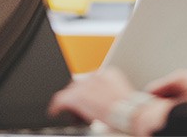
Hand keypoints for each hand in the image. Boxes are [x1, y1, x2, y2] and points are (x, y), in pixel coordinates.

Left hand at [49, 68, 172, 135]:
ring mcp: (86, 85)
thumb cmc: (131, 109)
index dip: (88, 91)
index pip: (92, 79)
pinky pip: (61, 99)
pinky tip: (55, 112)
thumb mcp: (123, 95)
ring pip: (70, 91)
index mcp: (110, 73)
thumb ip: (113, 92)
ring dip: (70, 101)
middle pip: (80, 83)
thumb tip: (109, 102)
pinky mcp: (77, 97)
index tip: (88, 99)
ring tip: (69, 111)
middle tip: (78, 108)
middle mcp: (96, 75)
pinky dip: (57, 106)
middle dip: (78, 95)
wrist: (131, 113)